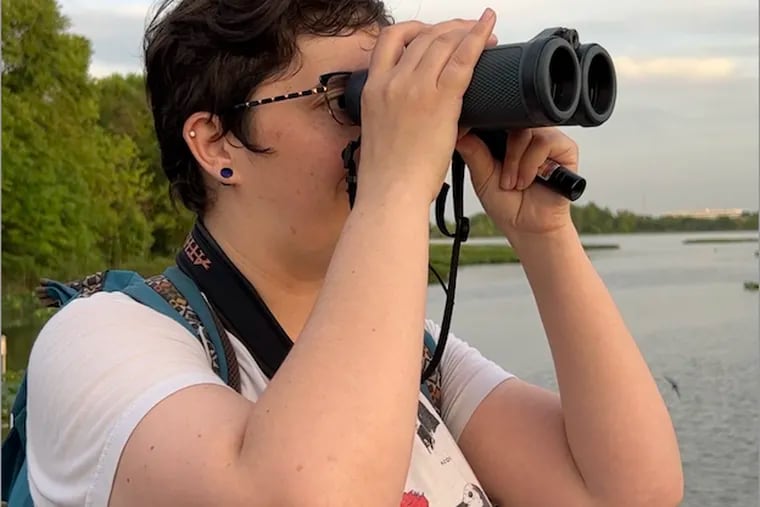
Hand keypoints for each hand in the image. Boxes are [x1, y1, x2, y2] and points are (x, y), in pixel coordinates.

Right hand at [357, 11, 497, 204]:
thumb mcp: (381, 131)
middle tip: (466, 31)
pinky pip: (463, 59)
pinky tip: (490, 29)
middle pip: (422, 36)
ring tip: (484, 33)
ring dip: (465, 31)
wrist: (390, 193)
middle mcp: (391, 82)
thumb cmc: (387, 174)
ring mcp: (415, 88)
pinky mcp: (439, 101)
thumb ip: (396, 111)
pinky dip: (478, 37)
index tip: (432, 33)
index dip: (414, 29)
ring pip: (443, 41)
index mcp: (373, 88)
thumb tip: (420, 109)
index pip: (390, 39)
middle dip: (447, 28)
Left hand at [455, 127, 579, 240]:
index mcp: (505, 138)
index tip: (476, 147)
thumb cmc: (507, 204)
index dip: (485, 130)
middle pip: (511, 121)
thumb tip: (459, 133)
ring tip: (514, 184)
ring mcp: (546, 140)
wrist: (529, 227)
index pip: (495, 119)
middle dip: (503, 153)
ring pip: (527, 132)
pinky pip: (545, 142)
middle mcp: (527, 136)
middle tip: (502, 180)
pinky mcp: (565, 148)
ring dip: (517, 162)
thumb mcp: (482, 178)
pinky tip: (528, 181)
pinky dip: (532, 164)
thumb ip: (474, 154)